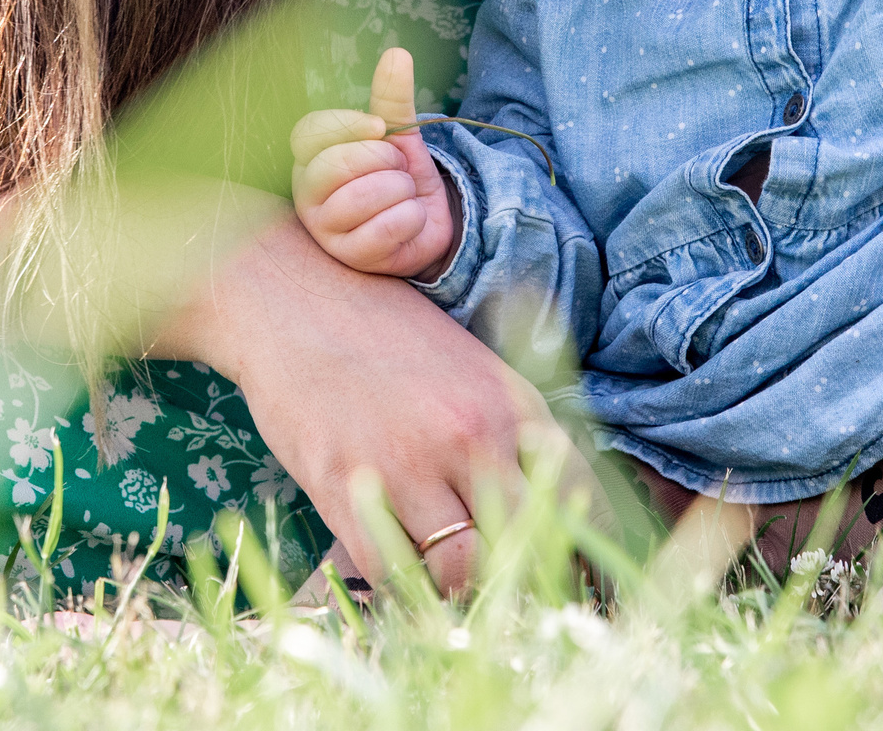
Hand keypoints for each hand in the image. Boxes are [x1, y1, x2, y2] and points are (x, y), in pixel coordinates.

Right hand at [162, 211, 564, 595]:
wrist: (296, 300)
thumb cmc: (389, 334)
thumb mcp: (474, 369)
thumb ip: (516, 431)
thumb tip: (558, 504)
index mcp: (513, 400)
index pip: (581, 491)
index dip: (586, 539)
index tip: (582, 564)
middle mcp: (473, 434)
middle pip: (527, 539)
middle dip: (525, 568)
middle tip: (510, 577)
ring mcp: (409, 465)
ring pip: (463, 571)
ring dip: (459, 583)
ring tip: (447, 571)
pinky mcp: (346, 491)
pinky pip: (393, 572)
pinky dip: (402, 583)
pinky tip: (400, 564)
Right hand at [291, 48, 459, 280]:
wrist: (426, 223)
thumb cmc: (399, 176)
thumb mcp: (399, 134)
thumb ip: (392, 98)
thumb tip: (396, 52)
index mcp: (311, 157)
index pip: (307, 132)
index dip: (344, 126)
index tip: (379, 128)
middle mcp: (307, 193)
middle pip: (336, 164)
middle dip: (385, 161)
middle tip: (397, 169)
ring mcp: (324, 228)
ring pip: (363, 196)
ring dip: (401, 191)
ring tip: (402, 195)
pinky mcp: (349, 257)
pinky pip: (385, 228)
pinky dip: (410, 219)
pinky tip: (408, 223)